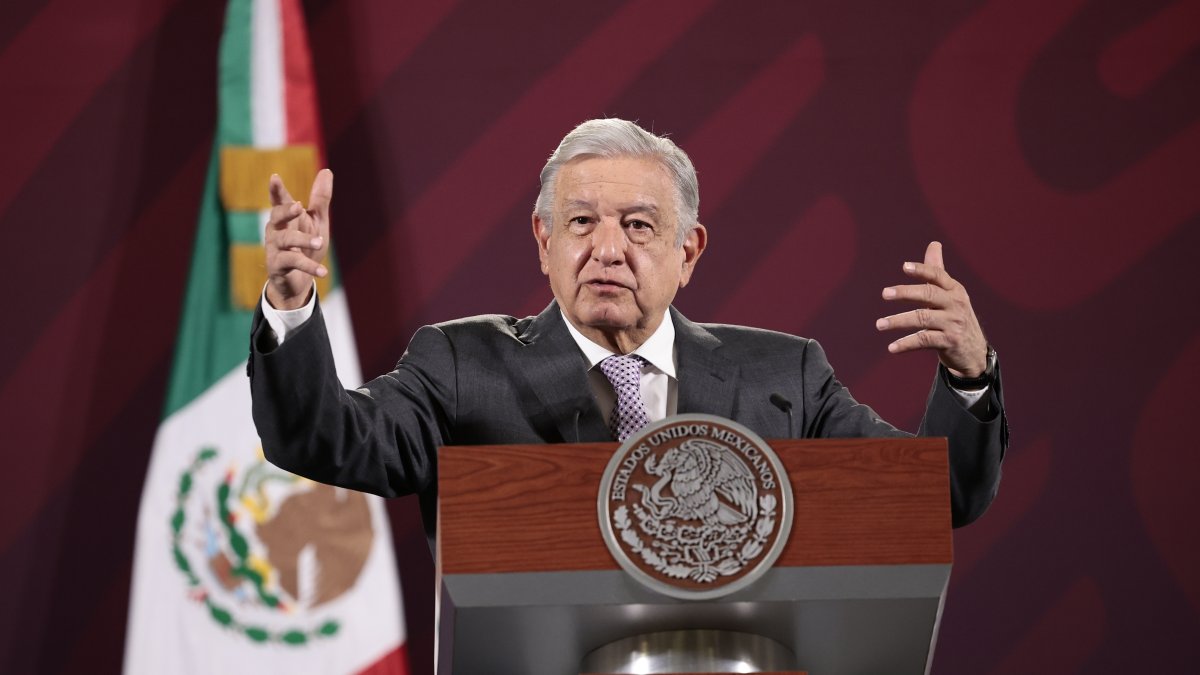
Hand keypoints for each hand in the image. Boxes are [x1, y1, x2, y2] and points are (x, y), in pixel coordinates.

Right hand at [264, 169, 332, 309]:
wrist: (299, 281)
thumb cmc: (306, 245)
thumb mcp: (316, 221)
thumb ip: (320, 199)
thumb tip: (327, 170)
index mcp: (285, 217)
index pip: (279, 200)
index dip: (276, 190)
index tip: (274, 177)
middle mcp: (276, 230)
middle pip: (277, 216)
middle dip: (286, 211)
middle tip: (298, 206)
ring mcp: (275, 248)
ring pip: (286, 239)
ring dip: (304, 240)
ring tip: (320, 243)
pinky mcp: (278, 265)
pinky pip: (293, 262)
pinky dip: (309, 266)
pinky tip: (323, 272)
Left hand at [875, 241, 987, 376]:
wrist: (973, 350)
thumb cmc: (955, 316)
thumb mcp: (950, 294)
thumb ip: (937, 271)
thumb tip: (934, 243)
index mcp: (954, 290)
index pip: (938, 275)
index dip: (922, 270)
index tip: (904, 266)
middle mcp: (956, 304)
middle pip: (928, 294)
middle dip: (905, 293)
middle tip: (884, 293)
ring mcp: (953, 323)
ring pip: (922, 318)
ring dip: (898, 321)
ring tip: (879, 324)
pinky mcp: (949, 342)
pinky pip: (923, 341)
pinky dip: (906, 344)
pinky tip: (892, 348)